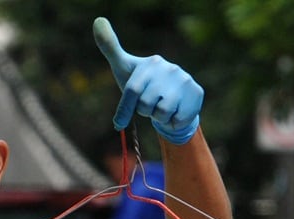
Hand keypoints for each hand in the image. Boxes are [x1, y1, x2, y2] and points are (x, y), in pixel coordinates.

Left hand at [93, 17, 202, 144]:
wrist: (172, 97)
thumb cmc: (143, 84)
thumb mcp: (124, 67)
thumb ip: (110, 46)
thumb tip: (97, 19)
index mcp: (151, 63)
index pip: (132, 91)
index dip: (124, 110)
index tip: (119, 123)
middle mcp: (170, 68)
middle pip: (145, 105)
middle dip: (144, 111)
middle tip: (150, 103)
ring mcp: (185, 80)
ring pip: (161, 113)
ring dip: (158, 117)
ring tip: (162, 106)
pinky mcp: (196, 93)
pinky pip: (177, 119)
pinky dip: (173, 122)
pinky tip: (174, 111)